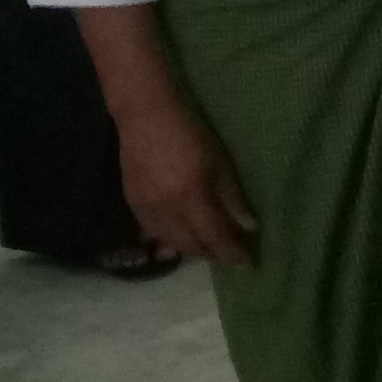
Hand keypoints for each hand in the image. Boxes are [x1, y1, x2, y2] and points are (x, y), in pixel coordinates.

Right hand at [113, 97, 255, 266]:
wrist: (145, 118)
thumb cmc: (190, 136)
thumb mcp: (220, 164)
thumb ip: (232, 199)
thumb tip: (249, 228)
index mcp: (190, 198)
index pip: (214, 237)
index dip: (231, 253)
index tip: (247, 263)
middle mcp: (165, 210)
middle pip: (191, 246)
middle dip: (212, 255)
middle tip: (231, 257)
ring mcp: (145, 209)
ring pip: (170, 243)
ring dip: (192, 250)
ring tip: (211, 250)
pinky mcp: (132, 204)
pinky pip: (153, 233)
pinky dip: (170, 241)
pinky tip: (182, 239)